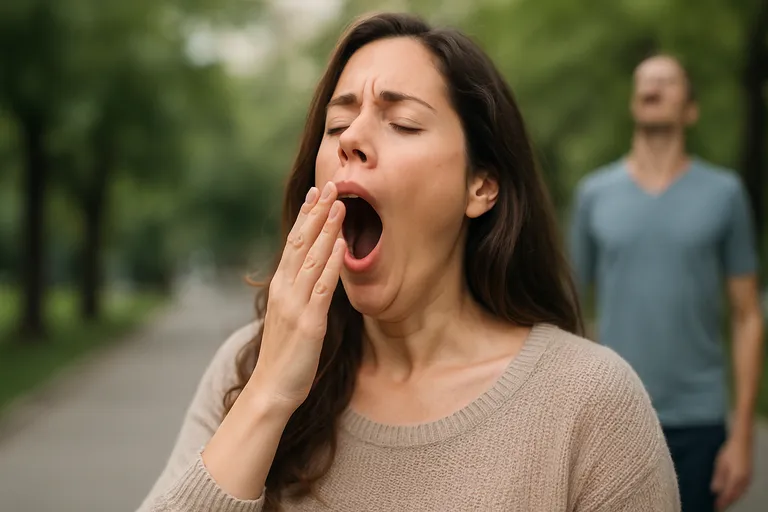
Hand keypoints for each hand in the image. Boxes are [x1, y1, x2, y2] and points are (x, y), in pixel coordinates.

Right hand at [251, 181, 345, 411]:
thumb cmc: (283, 355)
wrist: (270, 389)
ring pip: (312, 258)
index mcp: (281, 287)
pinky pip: (322, 288)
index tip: (315, 192)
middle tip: (330, 184)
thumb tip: (311, 272)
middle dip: (317, 212)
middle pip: (301, 242)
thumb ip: (298, 291)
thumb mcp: (289, 315)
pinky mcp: (309, 323)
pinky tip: (341, 244)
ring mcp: (296, 305)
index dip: (306, 216)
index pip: (293, 243)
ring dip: (326, 229)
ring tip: (339, 204)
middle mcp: (285, 290)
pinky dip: (332, 264)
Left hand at [711, 436, 751, 509]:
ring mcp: (748, 479)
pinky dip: (736, 494)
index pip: (728, 495)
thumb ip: (718, 478)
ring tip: (723, 502)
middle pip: (735, 496)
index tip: (715, 507)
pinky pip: (742, 489)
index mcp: (736, 478)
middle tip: (718, 506)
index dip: (722, 502)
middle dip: (727, 502)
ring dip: (732, 499)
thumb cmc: (729, 451)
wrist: (743, 442)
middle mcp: (744, 481)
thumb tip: (715, 491)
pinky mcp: (749, 476)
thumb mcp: (720, 464)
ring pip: (740, 494)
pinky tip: (731, 494)